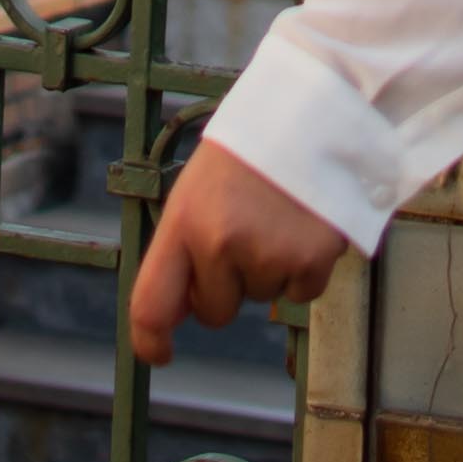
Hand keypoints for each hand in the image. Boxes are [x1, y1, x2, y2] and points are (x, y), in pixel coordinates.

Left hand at [128, 136, 349, 362]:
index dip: (150, 340)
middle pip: (215, 311)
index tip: (160, 352)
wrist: (313, 109)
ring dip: (269, 269)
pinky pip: (302, 292)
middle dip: (226, 286)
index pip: (151, 304)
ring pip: (261, 299)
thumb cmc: (250, 149)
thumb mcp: (198, 188)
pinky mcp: (312, 260)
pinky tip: (304, 223)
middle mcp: (220, 243)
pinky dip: (305, 268)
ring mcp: (267, 253)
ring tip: (277, 214)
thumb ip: (184, 247)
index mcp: (183, 221)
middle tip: (245, 230)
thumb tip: (180, 311)